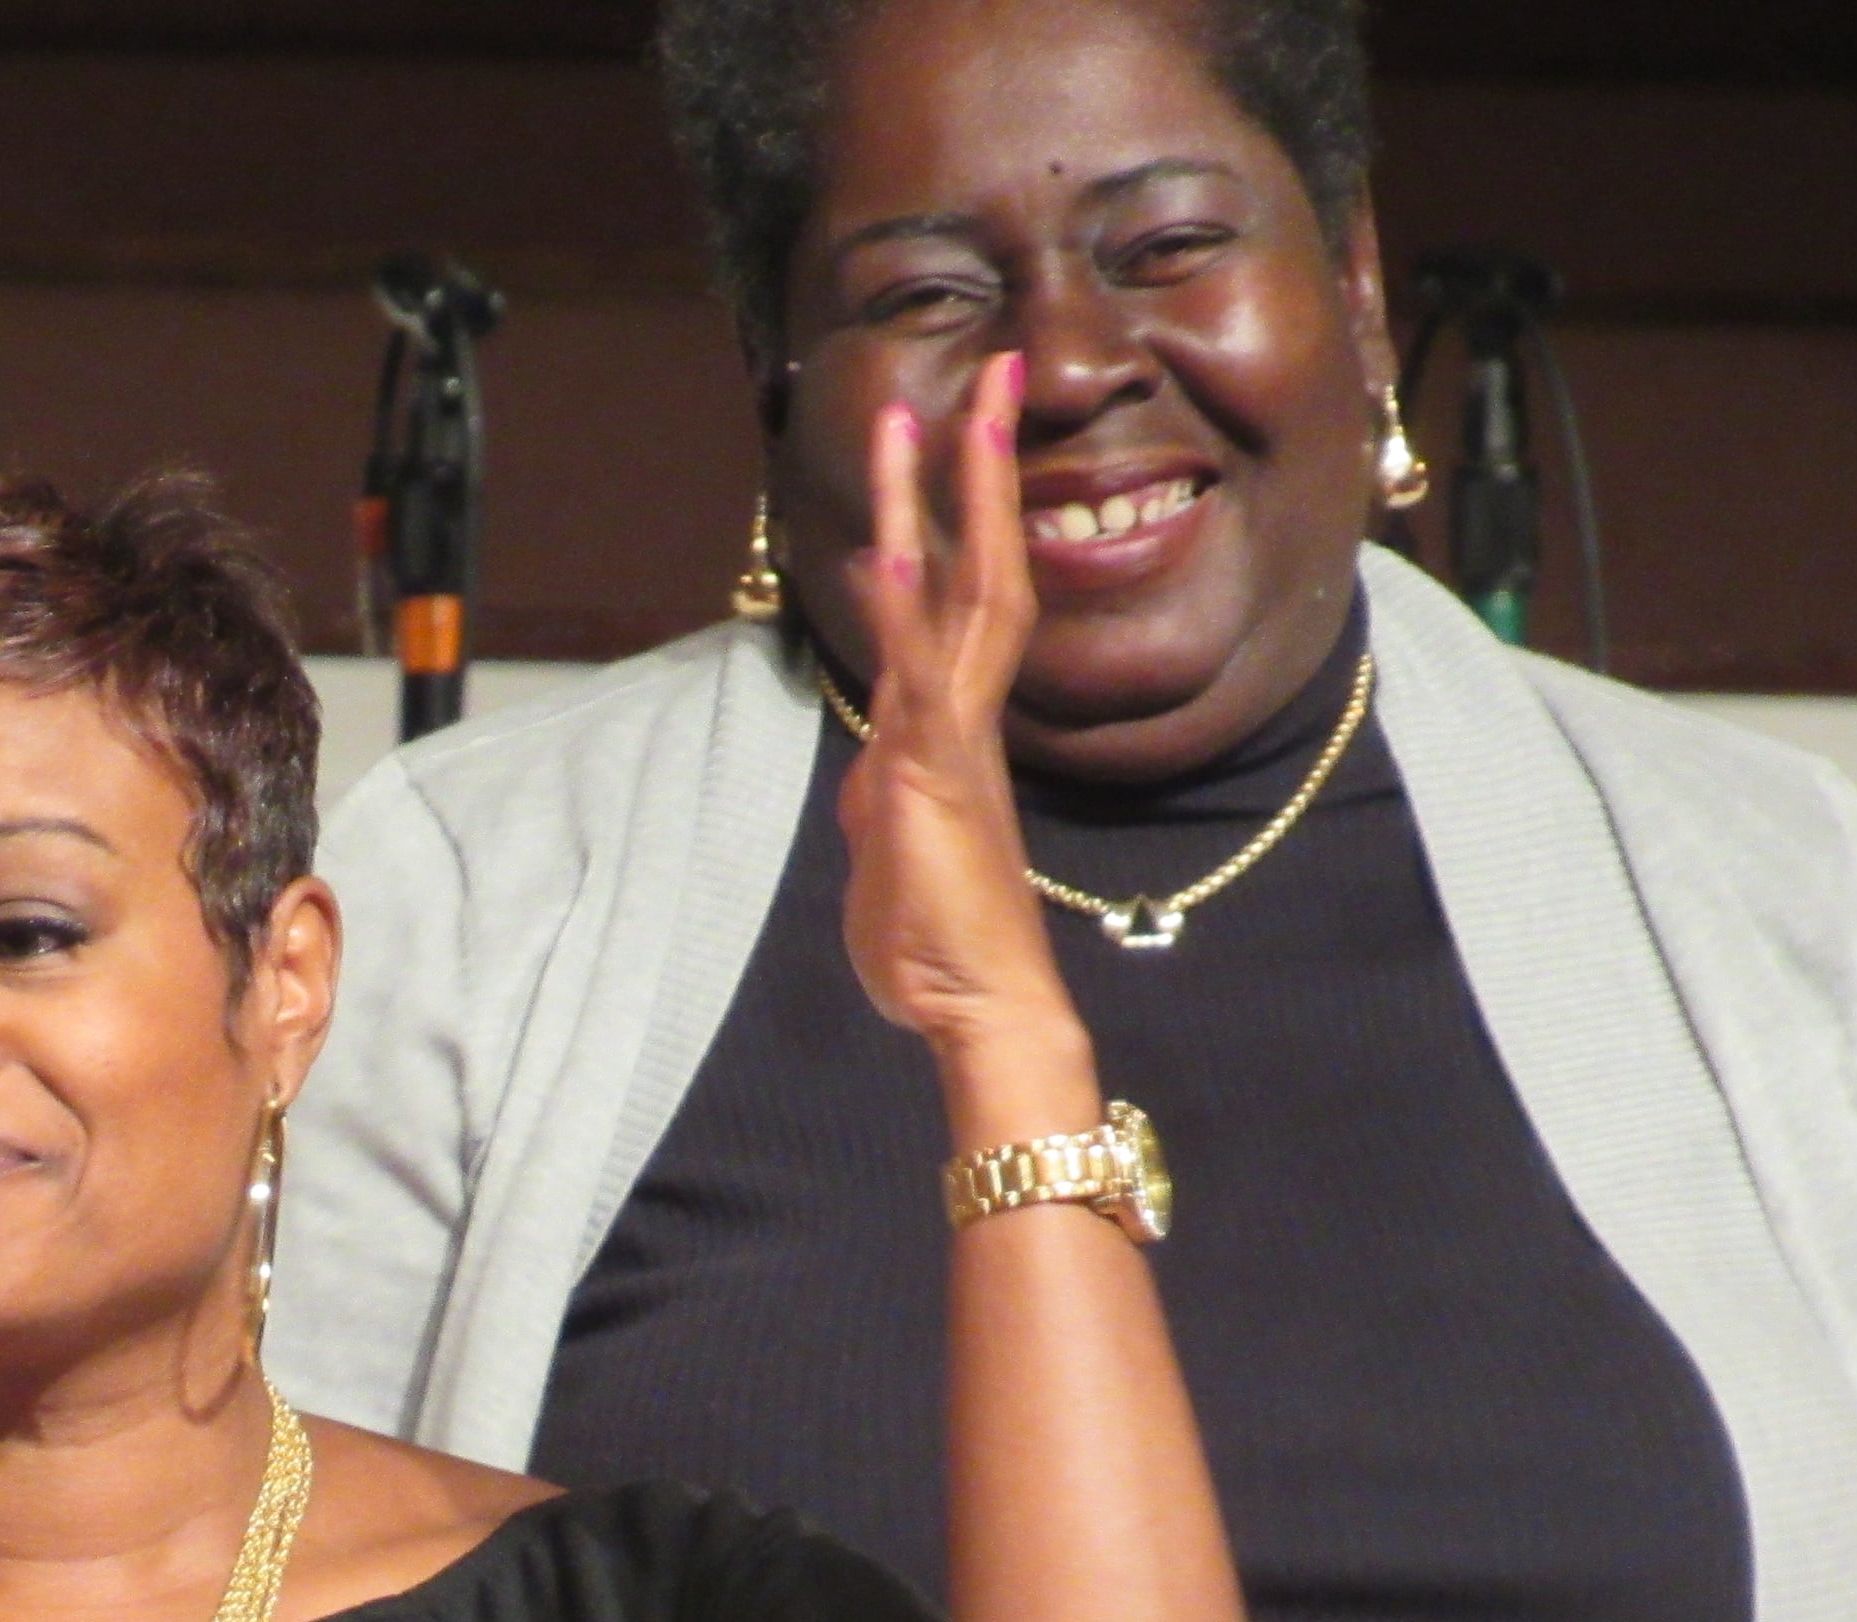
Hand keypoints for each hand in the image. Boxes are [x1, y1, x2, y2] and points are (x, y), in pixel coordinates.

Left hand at [833, 354, 1082, 1078]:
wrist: (979, 1009)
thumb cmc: (938, 942)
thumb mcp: (892, 846)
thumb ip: (885, 787)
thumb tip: (871, 759)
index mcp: (952, 727)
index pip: (968, 595)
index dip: (969, 514)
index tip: (957, 435)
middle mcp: (962, 715)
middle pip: (981, 565)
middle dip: (976, 470)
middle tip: (985, 376)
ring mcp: (952, 740)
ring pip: (961, 597)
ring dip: (948, 505)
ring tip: (936, 414)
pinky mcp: (934, 776)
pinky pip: (921, 674)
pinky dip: (905, 608)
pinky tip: (890, 543)